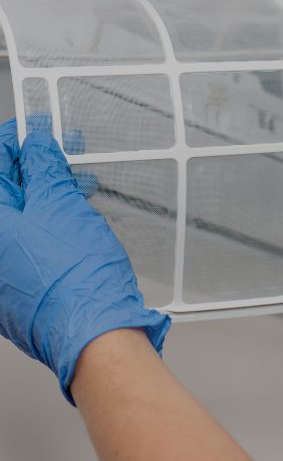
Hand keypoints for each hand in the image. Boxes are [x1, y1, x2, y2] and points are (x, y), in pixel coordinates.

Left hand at [0, 119, 170, 403]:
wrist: (95, 331)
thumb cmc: (77, 278)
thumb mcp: (62, 206)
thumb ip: (44, 170)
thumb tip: (35, 145)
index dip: (13, 142)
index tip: (32, 130)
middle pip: (7, 193)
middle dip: (33, 166)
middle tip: (60, 149)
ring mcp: (4, 270)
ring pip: (22, 216)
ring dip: (47, 191)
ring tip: (78, 180)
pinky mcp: (24, 283)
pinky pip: (31, 239)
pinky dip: (50, 218)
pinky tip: (74, 212)